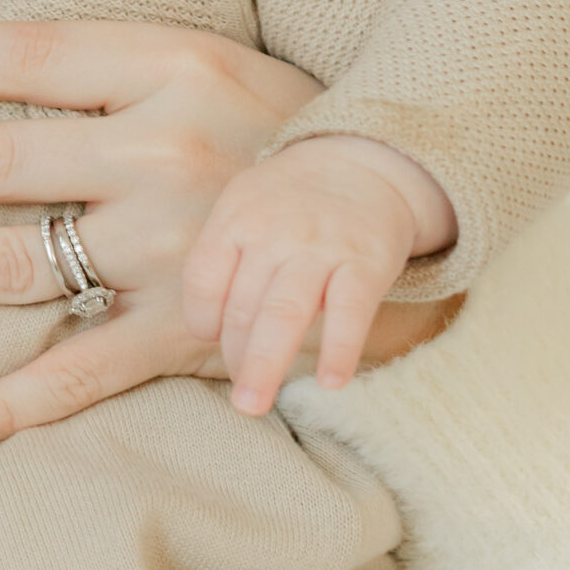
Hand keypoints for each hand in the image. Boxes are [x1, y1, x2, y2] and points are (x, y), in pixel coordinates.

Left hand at [0, 20, 320, 449]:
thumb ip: (98, 68)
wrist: (393, 208)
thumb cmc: (275, 127)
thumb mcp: (202, 62)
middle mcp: (162, 153)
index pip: (24, 59)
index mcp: (167, 67)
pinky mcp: (187, 335)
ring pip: (12, 265)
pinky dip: (1, 405)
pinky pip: (76, 373)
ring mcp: (174, 249)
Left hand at [184, 135, 457, 416]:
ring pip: (285, 313)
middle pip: (243, 305)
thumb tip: (210, 332)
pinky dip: (339, 350)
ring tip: (254, 404)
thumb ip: (223, 260)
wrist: (362, 164)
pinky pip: (350, 312)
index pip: (203, 276)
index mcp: (235, 219)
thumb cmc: (289, 203)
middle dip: (236, 357)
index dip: (203, 316)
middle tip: (239, 401)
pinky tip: (331, 382)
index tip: (212, 337)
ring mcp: (320, 247)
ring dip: (266, 364)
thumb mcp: (244, 208)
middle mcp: (273, 232)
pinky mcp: (366, 262)